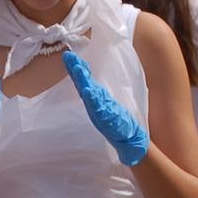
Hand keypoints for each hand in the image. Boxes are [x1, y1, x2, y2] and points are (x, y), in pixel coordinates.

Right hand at [63, 51, 148, 166]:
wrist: (129, 141)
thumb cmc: (120, 123)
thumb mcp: (109, 106)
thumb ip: (100, 96)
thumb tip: (93, 83)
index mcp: (96, 98)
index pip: (84, 81)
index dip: (77, 68)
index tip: (69, 56)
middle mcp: (94, 103)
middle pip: (83, 84)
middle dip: (76, 71)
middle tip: (68, 57)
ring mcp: (99, 110)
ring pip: (88, 93)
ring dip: (82, 80)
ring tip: (77, 68)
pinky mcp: (106, 118)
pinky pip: (97, 107)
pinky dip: (92, 98)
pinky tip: (87, 90)